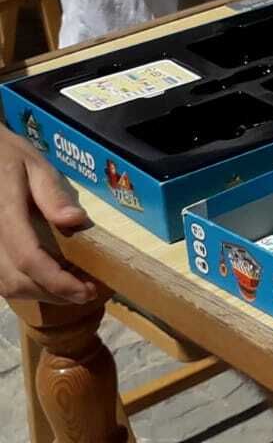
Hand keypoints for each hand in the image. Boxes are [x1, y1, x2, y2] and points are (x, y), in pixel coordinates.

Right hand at [0, 129, 100, 303]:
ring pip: (4, 286)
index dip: (56, 281)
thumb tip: (76, 221)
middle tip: (86, 292)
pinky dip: (23, 286)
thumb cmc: (8, 157)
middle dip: (52, 293)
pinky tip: (47, 280)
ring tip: (71, 289)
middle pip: (15, 280)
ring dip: (39, 294)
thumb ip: (52, 194)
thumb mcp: (34, 164)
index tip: (87, 290)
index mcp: (4, 213)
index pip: (28, 257)